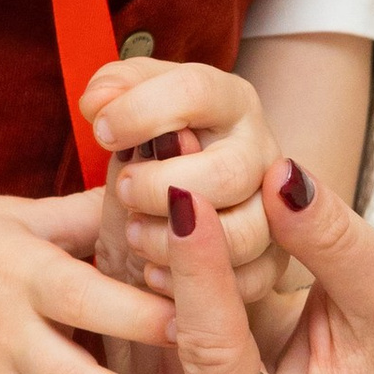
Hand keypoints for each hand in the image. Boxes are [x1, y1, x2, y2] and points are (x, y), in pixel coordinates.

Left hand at [86, 56, 295, 306]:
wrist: (177, 207)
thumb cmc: (153, 150)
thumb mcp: (133, 111)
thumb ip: (114, 90)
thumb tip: (98, 101)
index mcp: (230, 100)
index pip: (196, 91)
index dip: (140, 112)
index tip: (101, 132)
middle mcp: (261, 150)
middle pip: (227, 173)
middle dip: (160, 188)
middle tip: (123, 190)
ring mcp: (274, 209)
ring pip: (242, 235)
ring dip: (173, 243)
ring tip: (133, 234)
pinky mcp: (273, 260)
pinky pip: (246, 282)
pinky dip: (192, 284)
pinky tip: (152, 272)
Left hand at [156, 152, 373, 373]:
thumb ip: (333, 240)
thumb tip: (280, 173)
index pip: (216, 353)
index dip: (201, 273)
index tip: (187, 196)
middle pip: (170, 336)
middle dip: (164, 247)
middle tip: (157, 162)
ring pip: (146, 323)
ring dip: (150, 241)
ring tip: (151, 162)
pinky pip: (149, 314)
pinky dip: (157, 252)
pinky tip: (159, 188)